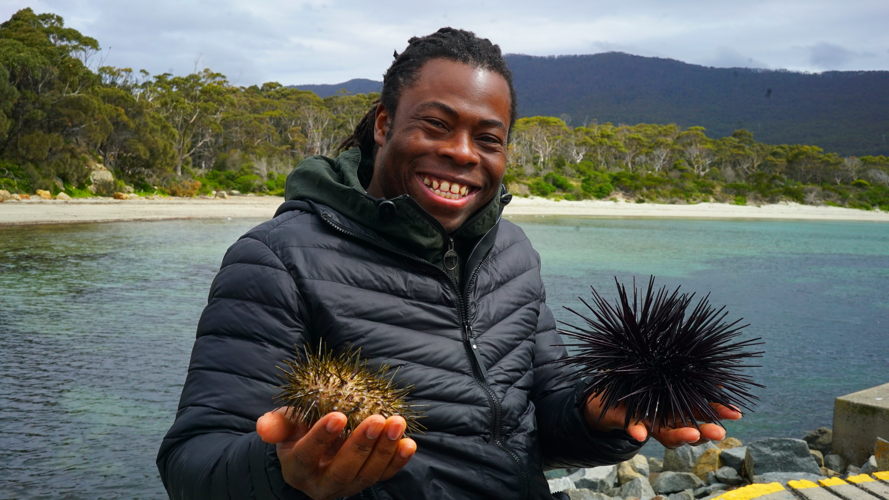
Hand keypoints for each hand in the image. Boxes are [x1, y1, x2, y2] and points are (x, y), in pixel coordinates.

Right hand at [256, 409, 416, 499]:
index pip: (307, 456)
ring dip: (385, 449)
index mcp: (298, 468)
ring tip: (396, 423)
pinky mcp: (367, 481)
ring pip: (367, 474)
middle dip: (361, 445)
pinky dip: (398, 461)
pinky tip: (408, 443)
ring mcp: (347, 486)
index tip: (338, 415)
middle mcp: (322, 484)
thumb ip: (276, 424)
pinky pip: (384, 476)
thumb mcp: (285, 426)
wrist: (315, 452)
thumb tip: (263, 427)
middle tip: (376, 418)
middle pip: (343, 470)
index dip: (321, 437)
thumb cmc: (298, 432)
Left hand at [583, 393, 741, 447]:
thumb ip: (686, 379)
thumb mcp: (659, 378)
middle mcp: (666, 419)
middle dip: (705, 432)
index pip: (701, 410)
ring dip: (679, 436)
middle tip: (719, 432)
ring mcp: (648, 424)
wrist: (605, 398)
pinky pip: (633, 428)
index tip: (735, 412)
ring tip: (691, 435)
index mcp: (676, 405)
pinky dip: (636, 431)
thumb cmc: (637, 385)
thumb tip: (719, 379)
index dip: (717, 412)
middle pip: (690, 428)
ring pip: (667, 434)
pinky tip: (639, 434)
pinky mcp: (628, 424)